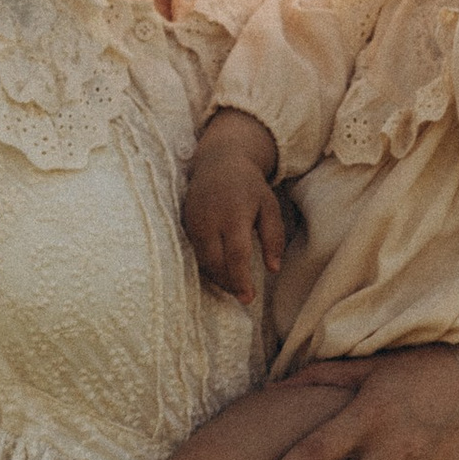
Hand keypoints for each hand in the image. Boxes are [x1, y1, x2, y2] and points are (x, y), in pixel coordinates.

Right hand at [181, 114, 283, 303]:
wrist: (219, 161)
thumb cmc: (249, 186)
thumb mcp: (269, 206)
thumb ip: (273, 237)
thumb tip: (273, 268)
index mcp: (234, 215)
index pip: (236, 255)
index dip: (241, 280)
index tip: (248, 298)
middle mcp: (210, 220)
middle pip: (215, 263)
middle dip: (228, 283)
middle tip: (243, 296)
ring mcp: (194, 222)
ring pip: (203, 260)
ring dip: (218, 277)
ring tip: (234, 286)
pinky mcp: (185, 224)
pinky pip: (195, 252)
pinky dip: (208, 265)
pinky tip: (220, 271)